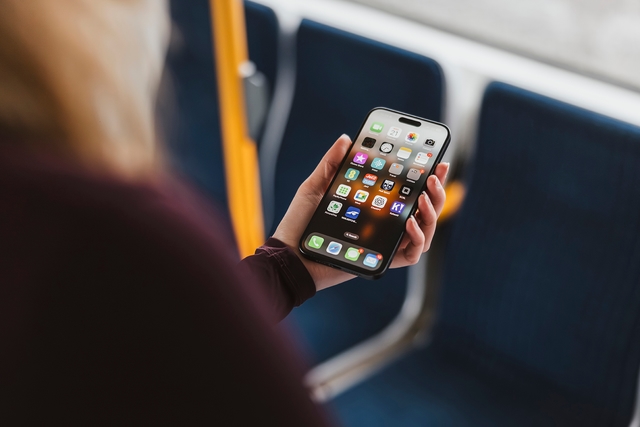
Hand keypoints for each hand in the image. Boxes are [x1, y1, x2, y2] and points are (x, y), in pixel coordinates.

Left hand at [273, 134, 448, 290]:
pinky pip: (412, 254)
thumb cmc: (301, 223)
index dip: (428, 178)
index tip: (438, 161)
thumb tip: (347, 138)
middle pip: (425, 210)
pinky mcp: (383, 260)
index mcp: (374, 206)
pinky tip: (409, 221)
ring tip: (425, 197)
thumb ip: (332, 163)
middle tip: (435, 175)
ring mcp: (385, 243)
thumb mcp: (315, 187)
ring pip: (425, 231)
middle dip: (438, 192)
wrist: (289, 255)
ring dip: (432, 213)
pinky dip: (417, 238)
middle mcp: (384, 225)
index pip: (408, 191)